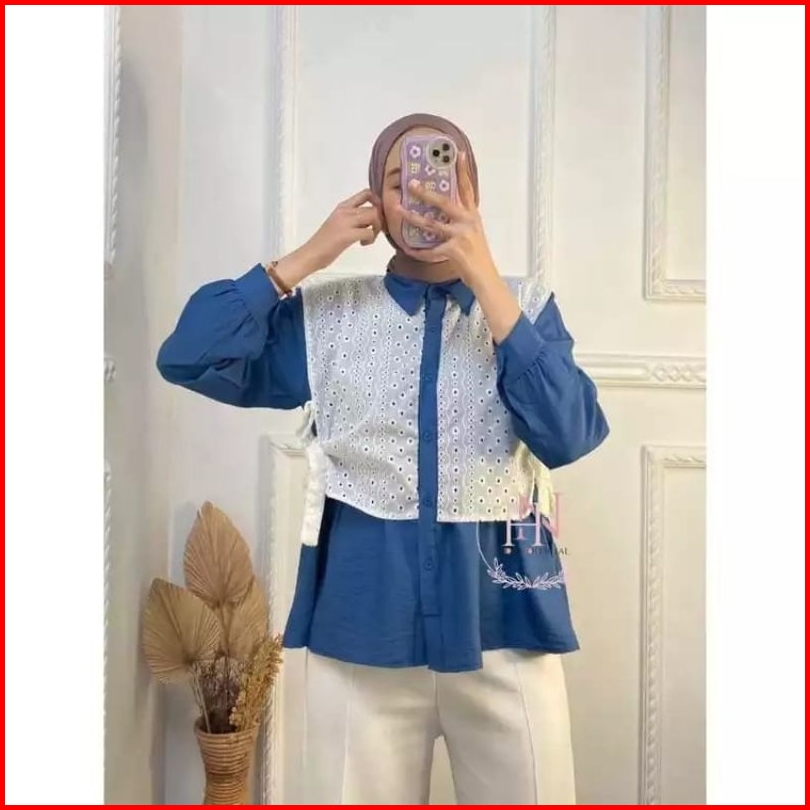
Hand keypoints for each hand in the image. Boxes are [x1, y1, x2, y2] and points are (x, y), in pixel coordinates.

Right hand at [304, 189, 382, 270]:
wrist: (311, 254)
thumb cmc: (324, 243)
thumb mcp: (339, 224)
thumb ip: (353, 219)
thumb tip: (371, 221)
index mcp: (343, 206)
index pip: (366, 193)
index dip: (377, 202)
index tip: (377, 216)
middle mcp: (345, 210)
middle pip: (374, 207)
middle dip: (380, 220)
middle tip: (374, 232)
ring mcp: (346, 222)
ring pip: (374, 216)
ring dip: (376, 229)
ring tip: (368, 238)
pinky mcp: (347, 235)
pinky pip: (369, 232)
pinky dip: (370, 239)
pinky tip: (362, 244)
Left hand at [395, 152, 497, 285]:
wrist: (485, 277)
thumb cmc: (478, 257)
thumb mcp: (474, 233)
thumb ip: (462, 222)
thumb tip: (447, 214)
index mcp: (473, 216)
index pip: (467, 189)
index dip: (462, 171)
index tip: (457, 154)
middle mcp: (467, 222)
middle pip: (444, 203)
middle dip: (426, 193)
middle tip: (412, 184)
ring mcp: (460, 236)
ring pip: (431, 224)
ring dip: (413, 217)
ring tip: (399, 210)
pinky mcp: (454, 250)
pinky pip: (430, 250)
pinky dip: (419, 251)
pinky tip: (408, 249)